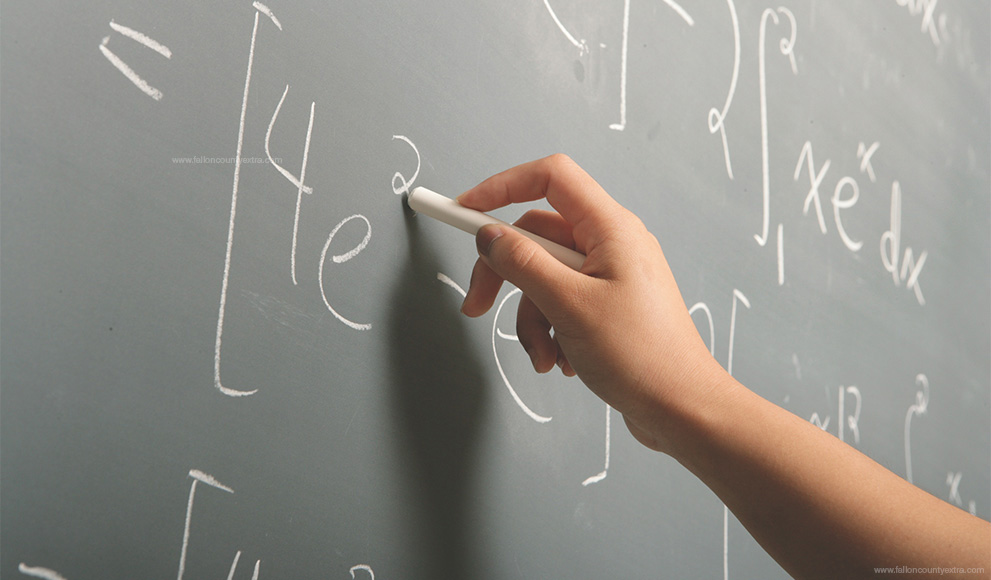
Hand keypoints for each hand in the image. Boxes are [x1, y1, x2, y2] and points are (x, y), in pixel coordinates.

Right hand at [458, 154, 726, 452]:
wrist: (682, 409)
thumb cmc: (644, 357)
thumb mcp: (569, 306)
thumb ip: (523, 264)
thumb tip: (490, 236)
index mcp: (611, 228)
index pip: (549, 178)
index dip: (501, 185)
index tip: (464, 209)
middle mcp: (612, 244)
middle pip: (536, 236)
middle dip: (504, 275)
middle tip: (477, 307)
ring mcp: (611, 276)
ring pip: (544, 277)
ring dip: (530, 318)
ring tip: (544, 355)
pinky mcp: (607, 306)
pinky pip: (560, 303)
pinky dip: (549, 331)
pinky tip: (562, 361)